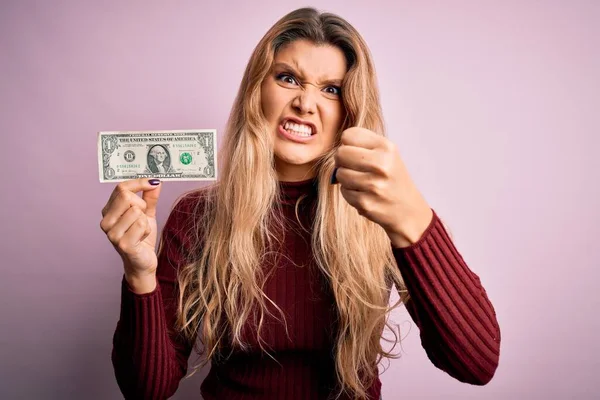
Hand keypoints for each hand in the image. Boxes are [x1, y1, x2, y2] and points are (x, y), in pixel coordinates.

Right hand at [100, 178, 161, 291]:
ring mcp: (112, 233)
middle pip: (127, 196)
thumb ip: (150, 197)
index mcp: (109, 211)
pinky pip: (141, 224)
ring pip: (136, 211)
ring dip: (146, 221)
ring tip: (141, 231)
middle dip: (142, 205)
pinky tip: (141, 238)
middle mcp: (106, 221)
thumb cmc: (141, 237)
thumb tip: (155, 182)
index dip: (139, 183)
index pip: (121, 188)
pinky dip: (147, 230)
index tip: (153, 182)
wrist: (142, 262)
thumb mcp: (147, 214)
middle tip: (143, 218)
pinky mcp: (123, 243)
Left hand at [332, 127, 432, 246]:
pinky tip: (363, 193)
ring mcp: (373, 185)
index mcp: (386, 147)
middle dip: (343, 161)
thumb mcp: (386, 153)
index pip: (348, 135)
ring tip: (361, 182)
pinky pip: (343, 191)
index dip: (348, 144)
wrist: (408, 209)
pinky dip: (350, 192)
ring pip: (340, 173)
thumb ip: (362, 143)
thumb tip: (337, 147)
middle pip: (340, 153)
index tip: (357, 152)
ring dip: (346, 178)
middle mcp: (381, 165)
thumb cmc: (391, 177)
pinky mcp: (365, 203)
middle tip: (354, 167)